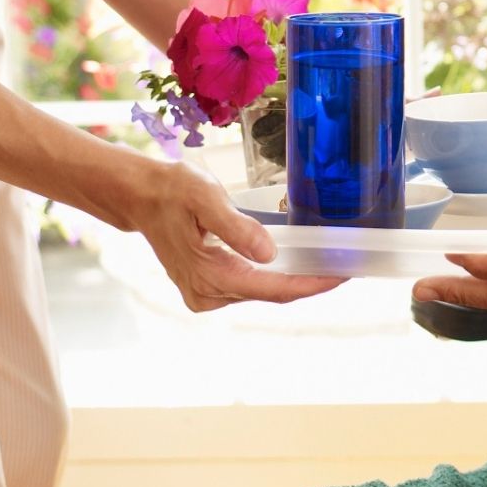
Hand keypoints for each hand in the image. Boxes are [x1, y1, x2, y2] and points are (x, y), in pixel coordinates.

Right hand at [109, 153, 344, 312]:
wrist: (141, 197)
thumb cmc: (172, 191)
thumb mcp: (205, 198)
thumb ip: (237, 227)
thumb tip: (269, 255)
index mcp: (209, 275)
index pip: (273, 289)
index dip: (312, 285)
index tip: (342, 276)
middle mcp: (207, 294)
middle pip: (272, 294)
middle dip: (309, 282)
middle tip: (345, 266)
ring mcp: (205, 295)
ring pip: (262, 292)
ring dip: (293, 279)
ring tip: (326, 264)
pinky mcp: (205, 289)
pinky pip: (250, 287)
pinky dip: (273, 277)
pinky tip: (294, 262)